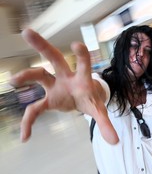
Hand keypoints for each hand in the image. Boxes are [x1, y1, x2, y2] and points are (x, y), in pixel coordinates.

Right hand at [10, 29, 118, 143]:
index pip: (83, 63)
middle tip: (27, 32)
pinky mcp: (49, 99)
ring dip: (26, 75)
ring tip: (14, 80)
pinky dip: (29, 121)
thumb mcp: (99, 109)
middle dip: (43, 46)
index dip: (81, 55)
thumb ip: (105, 123)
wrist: (85, 99)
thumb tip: (115, 141)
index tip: (78, 45)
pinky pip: (35, 109)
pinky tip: (25, 136)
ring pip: (39, 74)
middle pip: (55, 57)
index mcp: (82, 77)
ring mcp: (55, 85)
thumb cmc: (92, 98)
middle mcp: (67, 77)